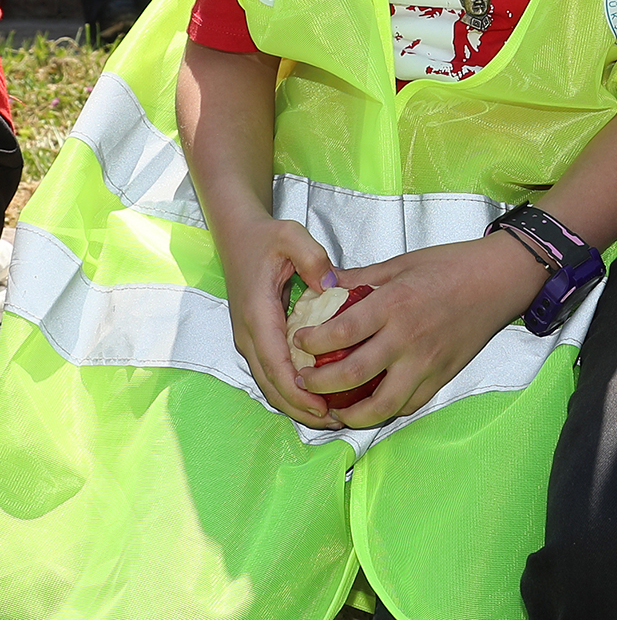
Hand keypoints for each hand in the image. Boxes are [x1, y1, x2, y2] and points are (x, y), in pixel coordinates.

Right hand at [214, 211, 337, 424]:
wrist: (238, 236)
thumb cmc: (266, 237)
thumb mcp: (291, 236)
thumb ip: (313, 258)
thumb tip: (332, 288)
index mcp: (257, 315)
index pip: (276, 365)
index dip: (299, 392)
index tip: (323, 409)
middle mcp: (248, 335)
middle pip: (272, 385)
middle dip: (300, 409)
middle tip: (336, 423)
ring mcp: (249, 340)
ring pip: (269, 384)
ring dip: (295, 404)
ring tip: (330, 418)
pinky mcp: (255, 339)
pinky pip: (271, 372)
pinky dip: (290, 390)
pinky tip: (315, 395)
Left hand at [292, 233, 545, 425]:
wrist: (497, 280)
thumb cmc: (449, 265)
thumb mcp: (401, 262)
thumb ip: (361, 278)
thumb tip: (324, 286)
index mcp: (393, 304)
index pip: (341, 333)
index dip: (312, 343)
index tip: (298, 342)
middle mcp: (407, 338)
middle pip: (352, 375)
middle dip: (319, 384)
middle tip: (304, 380)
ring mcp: (425, 363)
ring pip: (381, 405)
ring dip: (350, 413)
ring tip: (332, 409)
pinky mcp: (441, 378)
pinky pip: (408, 405)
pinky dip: (385, 411)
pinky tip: (370, 405)